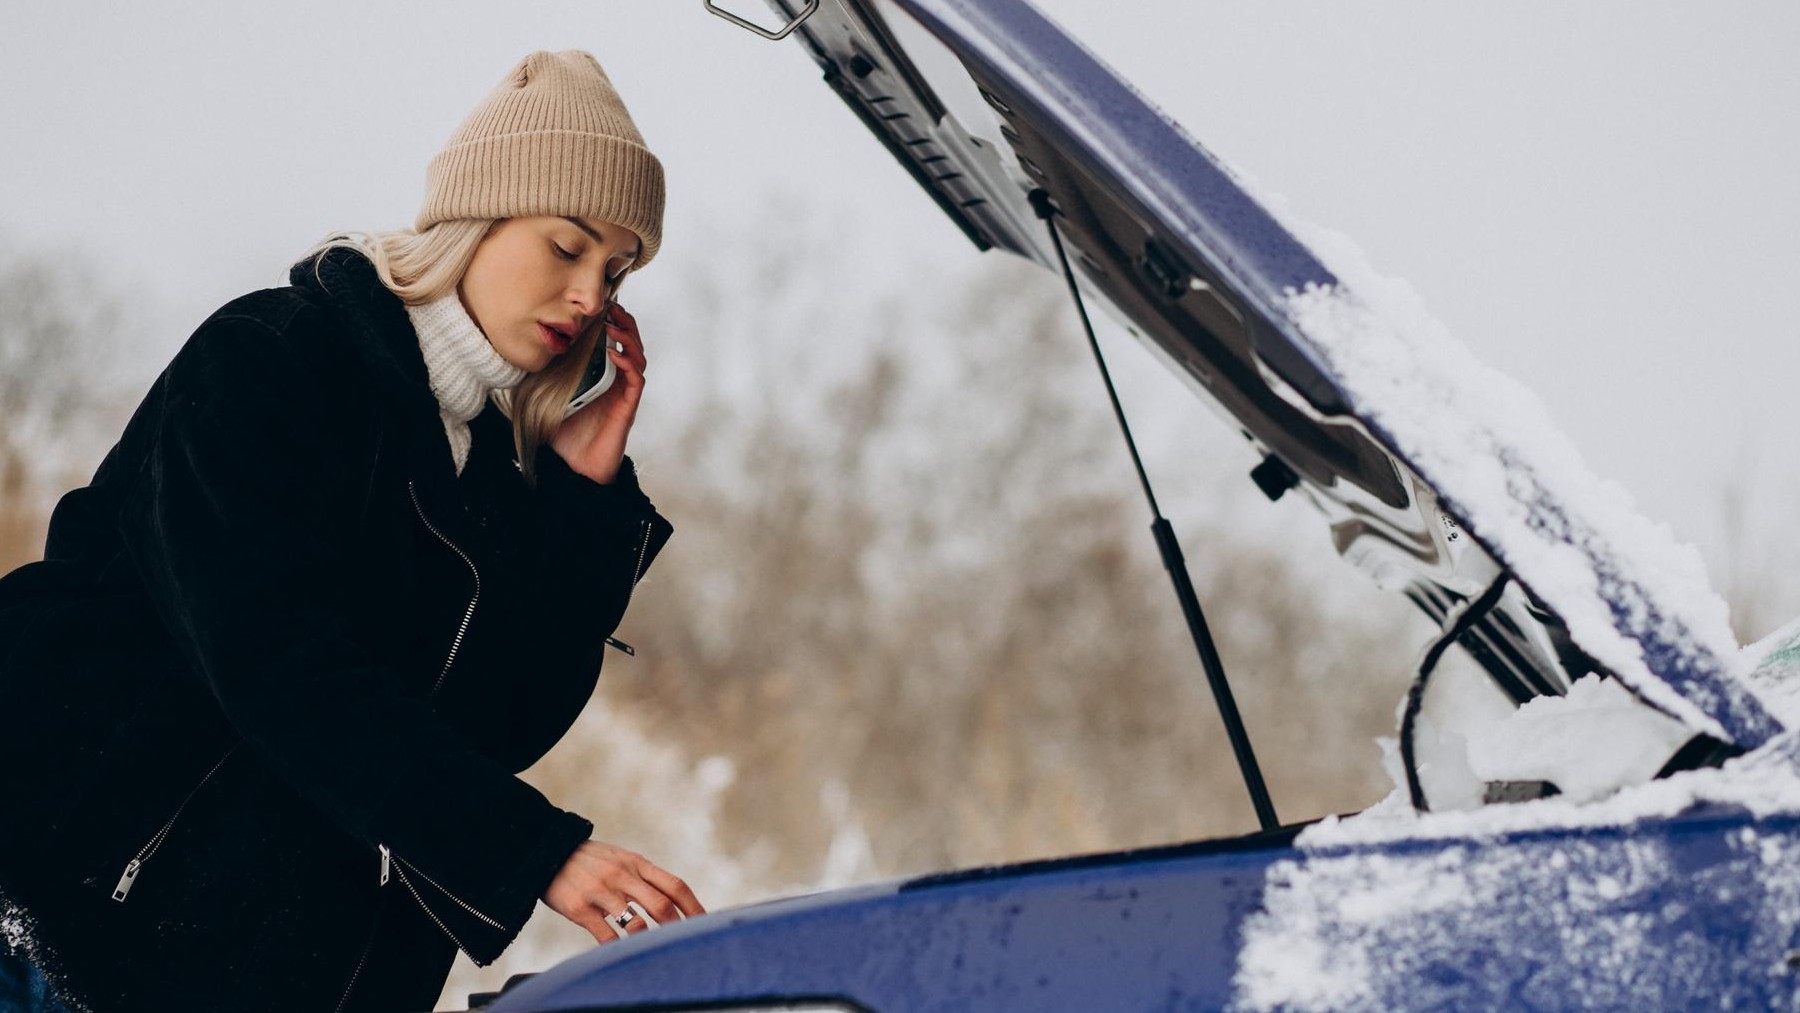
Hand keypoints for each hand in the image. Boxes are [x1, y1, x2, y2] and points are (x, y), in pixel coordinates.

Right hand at [542, 839, 704, 943]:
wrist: (546, 853)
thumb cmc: (590, 861)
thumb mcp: (621, 859)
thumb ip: (645, 877)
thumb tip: (675, 899)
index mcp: (637, 863)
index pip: (675, 886)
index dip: (694, 907)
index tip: (705, 924)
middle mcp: (622, 876)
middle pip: (661, 905)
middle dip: (677, 928)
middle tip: (685, 945)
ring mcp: (601, 892)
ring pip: (635, 923)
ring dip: (648, 940)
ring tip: (655, 951)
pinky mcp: (579, 908)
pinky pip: (605, 935)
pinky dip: (617, 949)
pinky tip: (622, 954)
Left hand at [549, 303, 646, 484]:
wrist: (574, 470)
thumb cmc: (564, 437)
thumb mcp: (547, 397)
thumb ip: (543, 377)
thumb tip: (524, 354)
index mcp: (601, 377)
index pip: (614, 343)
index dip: (613, 323)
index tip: (603, 306)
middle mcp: (616, 383)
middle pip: (632, 345)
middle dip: (626, 324)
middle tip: (614, 307)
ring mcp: (623, 395)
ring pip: (638, 358)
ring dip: (628, 339)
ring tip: (613, 325)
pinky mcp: (627, 408)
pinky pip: (636, 380)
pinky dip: (628, 363)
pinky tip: (614, 353)